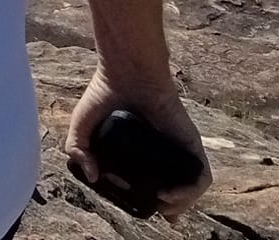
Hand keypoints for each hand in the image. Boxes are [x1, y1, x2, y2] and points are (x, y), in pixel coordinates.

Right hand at [64, 68, 210, 219]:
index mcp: (139, 150)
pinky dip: (191, 191)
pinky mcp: (191, 144)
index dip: (142, 199)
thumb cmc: (104, 91)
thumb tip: (93, 177)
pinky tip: (171, 195)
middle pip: (172, 191)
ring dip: (181, 205)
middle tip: (149, 207)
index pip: (147, 183)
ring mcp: (178, 149)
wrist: (125, 69)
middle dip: (164, 208)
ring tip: (163, 207)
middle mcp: (161, 151)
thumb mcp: (81, 125)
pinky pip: (201, 175)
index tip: (130, 201)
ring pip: (191, 188)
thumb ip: (77, 150)